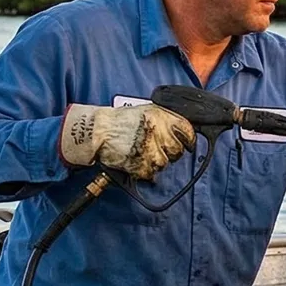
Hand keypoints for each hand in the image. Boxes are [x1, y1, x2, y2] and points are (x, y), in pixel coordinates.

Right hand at [59, 103, 195, 180]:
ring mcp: (147, 149)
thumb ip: (167, 119)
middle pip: (177, 151)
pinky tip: (136, 160)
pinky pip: (151, 174)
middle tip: (157, 149)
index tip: (188, 144)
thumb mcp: (147, 111)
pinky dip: (144, 171)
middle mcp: (155, 131)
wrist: (97, 131)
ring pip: (164, 164)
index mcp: (159, 116)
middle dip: (170, 152)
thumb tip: (188, 132)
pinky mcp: (139, 163)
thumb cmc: (121, 121)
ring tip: (142, 152)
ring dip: (155, 162)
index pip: (187, 131)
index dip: (188, 140)